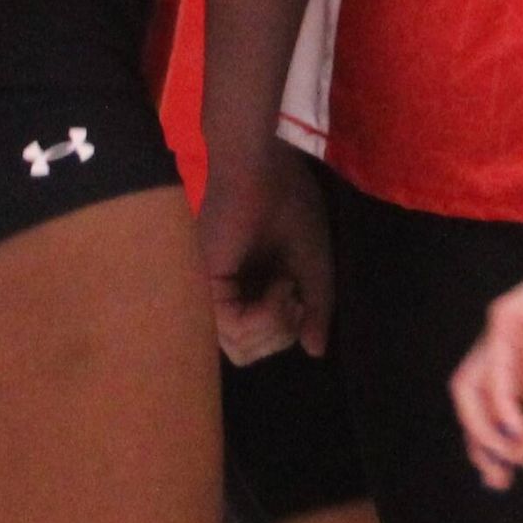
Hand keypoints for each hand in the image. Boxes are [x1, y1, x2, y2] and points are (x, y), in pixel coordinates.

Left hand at [202, 140, 334, 363]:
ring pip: (239, 347)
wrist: (266, 170)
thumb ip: (315, 308)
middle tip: (295, 296)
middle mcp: (223, 298)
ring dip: (277, 323)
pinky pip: (234, 328)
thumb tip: (315, 352)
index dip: (286, 333)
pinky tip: (280, 285)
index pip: (258, 343)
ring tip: (287, 284)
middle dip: (282, 334)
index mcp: (244, 292)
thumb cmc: (289, 205)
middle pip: (247, 352)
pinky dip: (266, 315)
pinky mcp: (207, 286)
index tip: (301, 298)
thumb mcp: (313, 265)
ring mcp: (211, 294)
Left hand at [450, 194, 522, 487]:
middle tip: (497, 475)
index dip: (493, 452)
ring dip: (480, 427)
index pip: (494, 420)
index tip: (503, 480)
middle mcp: (508, 362)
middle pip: (473, 409)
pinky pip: (491, 368)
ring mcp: (502, 341)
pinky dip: (498, 403)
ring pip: (467, 389)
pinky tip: (515, 426)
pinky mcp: (504, 321)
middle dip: (480, 446)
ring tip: (504, 452)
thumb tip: (518, 460)